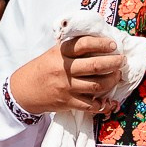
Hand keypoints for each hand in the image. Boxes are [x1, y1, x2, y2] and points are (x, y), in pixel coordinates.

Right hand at [8, 35, 124, 114]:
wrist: (24, 90)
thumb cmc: (43, 69)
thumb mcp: (53, 53)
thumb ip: (71, 48)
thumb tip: (98, 41)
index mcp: (60, 53)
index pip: (84, 44)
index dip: (101, 43)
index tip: (112, 44)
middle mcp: (64, 70)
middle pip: (95, 66)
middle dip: (113, 63)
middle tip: (121, 61)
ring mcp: (66, 87)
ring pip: (97, 85)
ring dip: (112, 81)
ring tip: (117, 76)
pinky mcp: (68, 103)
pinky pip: (91, 105)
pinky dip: (103, 104)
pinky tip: (110, 101)